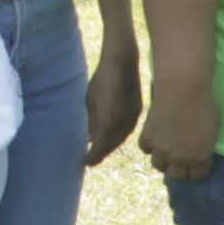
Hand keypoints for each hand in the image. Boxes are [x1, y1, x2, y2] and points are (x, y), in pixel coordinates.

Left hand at [83, 44, 141, 165]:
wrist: (123, 62)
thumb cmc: (101, 80)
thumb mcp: (90, 102)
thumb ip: (91, 122)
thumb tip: (89, 139)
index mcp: (108, 123)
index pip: (100, 148)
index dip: (92, 157)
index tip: (85, 162)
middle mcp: (123, 125)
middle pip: (111, 146)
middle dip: (101, 152)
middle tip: (91, 158)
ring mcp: (133, 119)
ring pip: (121, 139)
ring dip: (110, 145)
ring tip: (100, 148)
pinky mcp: (138, 112)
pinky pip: (127, 130)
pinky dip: (118, 135)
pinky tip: (112, 134)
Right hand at [141, 80, 217, 183]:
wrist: (183, 89)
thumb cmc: (204, 104)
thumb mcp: (212, 129)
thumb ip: (204, 144)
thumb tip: (198, 148)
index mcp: (201, 157)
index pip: (196, 176)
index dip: (195, 170)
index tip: (194, 165)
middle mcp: (181, 158)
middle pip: (176, 176)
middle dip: (178, 169)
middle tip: (178, 161)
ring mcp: (162, 150)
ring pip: (158, 165)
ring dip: (162, 160)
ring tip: (164, 151)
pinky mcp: (148, 138)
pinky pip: (146, 149)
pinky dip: (149, 145)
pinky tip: (154, 137)